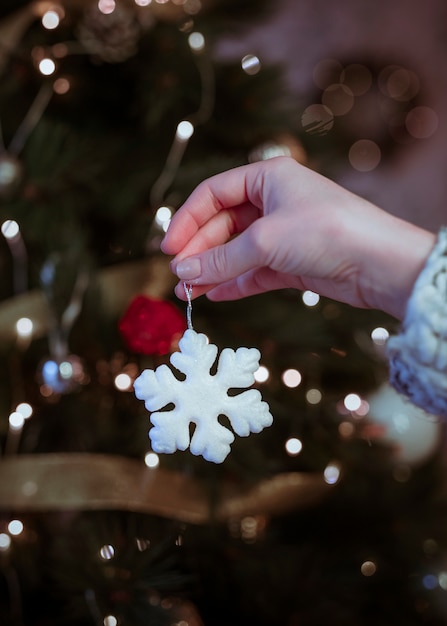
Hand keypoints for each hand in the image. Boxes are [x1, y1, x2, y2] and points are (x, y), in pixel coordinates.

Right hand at [161, 157, 434, 319]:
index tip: (168, 250)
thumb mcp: (265, 241)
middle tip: (178, 278)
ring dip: (211, 272)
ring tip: (187, 294)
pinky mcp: (292, 262)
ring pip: (236, 252)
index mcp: (267, 178)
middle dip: (199, 253)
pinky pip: (252, 271)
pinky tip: (213, 296)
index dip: (187, 221)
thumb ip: (220, 259)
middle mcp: (273, 202)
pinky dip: (233, 283)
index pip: (212, 194)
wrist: (380, 264)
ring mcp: (282, 233)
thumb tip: (181, 272)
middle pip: (222, 226)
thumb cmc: (326, 232)